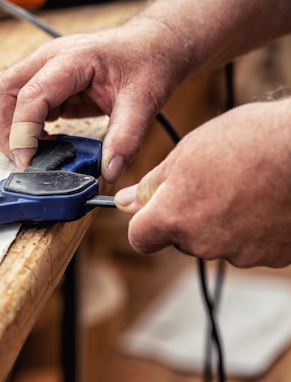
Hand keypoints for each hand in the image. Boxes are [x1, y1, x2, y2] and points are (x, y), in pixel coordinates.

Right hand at [0, 18, 190, 182]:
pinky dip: (15, 129)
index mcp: (70, 60)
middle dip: (1, 132)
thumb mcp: (144, 101)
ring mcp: (39, 70)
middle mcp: (45, 61)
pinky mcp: (41, 83)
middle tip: (24, 160)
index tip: (28, 163)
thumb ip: (126, 138)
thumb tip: (109, 171)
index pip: (28, 97)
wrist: (150, 44)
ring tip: (31, 153)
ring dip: (3, 130)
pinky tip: (41, 144)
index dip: (21, 134)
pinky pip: (10, 105)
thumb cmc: (147, 63)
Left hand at [115, 99, 290, 267]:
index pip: (140, 238)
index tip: (155, 205)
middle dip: (186, 216)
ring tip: (243, 185)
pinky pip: (249, 245)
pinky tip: (264, 200)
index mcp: (174, 218)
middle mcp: (203, 244)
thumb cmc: (248, 141)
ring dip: (221, 222)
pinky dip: (252, 229)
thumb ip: (151, 185)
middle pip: (180, 238)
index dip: (145, 221)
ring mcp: (240, 254)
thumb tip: (124, 203)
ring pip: (215, 242)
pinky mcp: (273, 257)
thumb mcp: (186, 153)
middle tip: (209, 181)